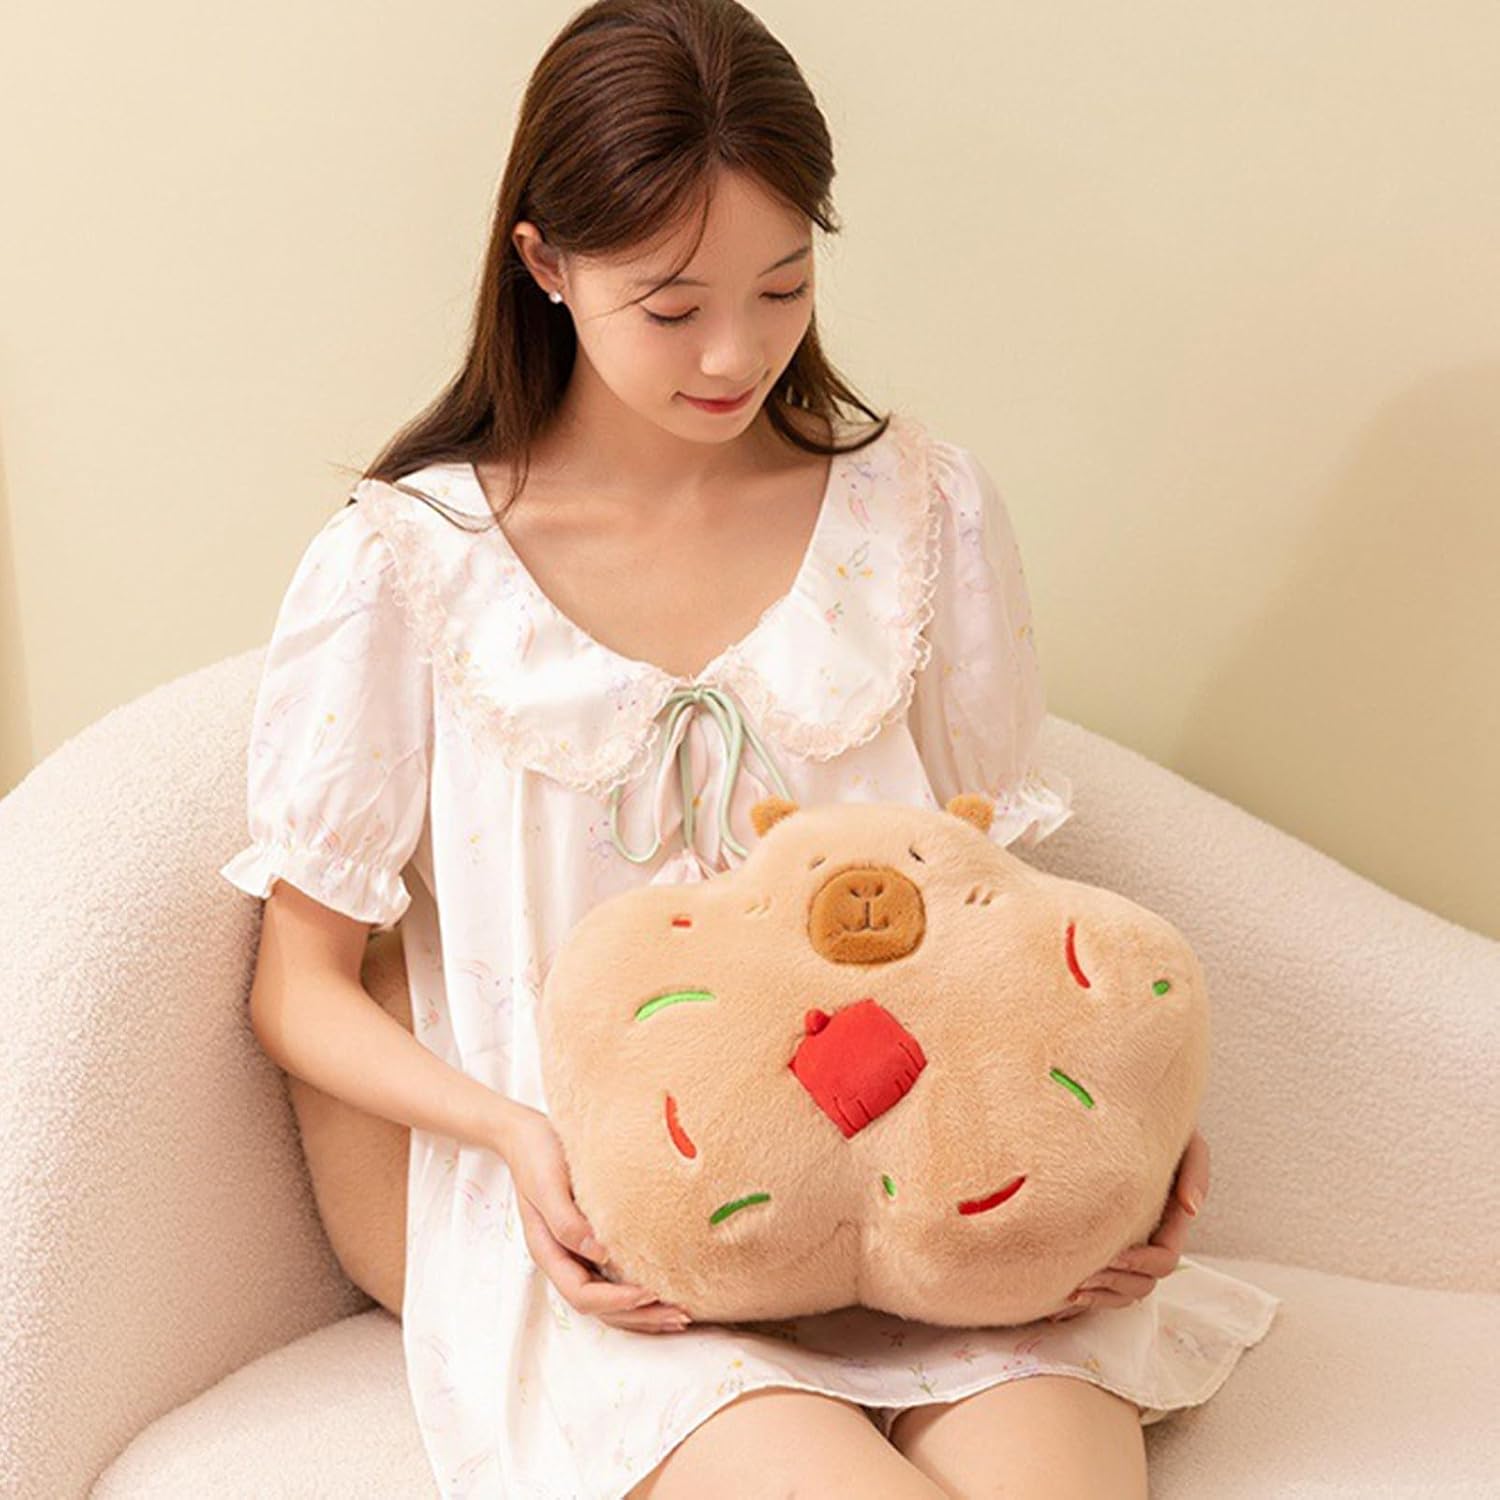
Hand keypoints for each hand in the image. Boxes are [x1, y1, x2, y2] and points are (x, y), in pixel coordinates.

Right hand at [497, 1101, 694, 1334]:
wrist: (529, 1135)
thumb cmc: (537, 1156)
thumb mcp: (547, 1185)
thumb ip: (566, 1222)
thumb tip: (600, 1253)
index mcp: (550, 1253)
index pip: (582, 1294)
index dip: (615, 1300)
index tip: (648, 1292)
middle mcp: (565, 1261)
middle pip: (601, 1307)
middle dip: (639, 1316)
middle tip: (679, 1316)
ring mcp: (579, 1255)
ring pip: (610, 1300)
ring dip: (643, 1312)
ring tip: (680, 1314)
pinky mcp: (593, 1243)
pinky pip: (616, 1279)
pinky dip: (640, 1292)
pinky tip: (665, 1289)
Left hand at [1046, 1126, 1209, 1320]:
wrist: (1125, 1119)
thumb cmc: (1159, 1130)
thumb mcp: (1187, 1142)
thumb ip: (1194, 1171)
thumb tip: (1191, 1208)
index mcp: (1171, 1221)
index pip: (1164, 1258)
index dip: (1140, 1262)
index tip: (1112, 1252)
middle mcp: (1149, 1239)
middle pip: (1142, 1284)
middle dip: (1115, 1284)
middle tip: (1082, 1276)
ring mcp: (1128, 1246)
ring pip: (1123, 1292)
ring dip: (1099, 1296)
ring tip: (1069, 1289)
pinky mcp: (1102, 1246)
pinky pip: (1100, 1286)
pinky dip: (1084, 1299)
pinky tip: (1058, 1302)